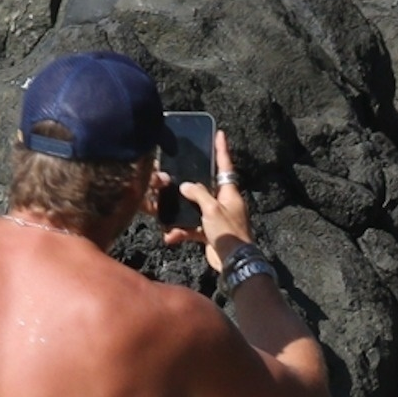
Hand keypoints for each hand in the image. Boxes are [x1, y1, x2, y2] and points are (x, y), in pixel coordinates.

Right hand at [163, 128, 252, 271]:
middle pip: (203, 188)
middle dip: (187, 185)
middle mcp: (223, 203)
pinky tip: (170, 236)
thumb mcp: (212, 208)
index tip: (220, 134)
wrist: (235, 262)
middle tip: (172, 176)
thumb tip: (185, 186)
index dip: (222, 150)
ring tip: (162, 211)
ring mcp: (216, 218)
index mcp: (229, 193)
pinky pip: (191, 228)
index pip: (225, 166)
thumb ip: (198, 194)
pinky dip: (181, 232)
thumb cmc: (229, 232)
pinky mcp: (209, 233)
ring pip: (193, 209)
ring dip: (179, 213)